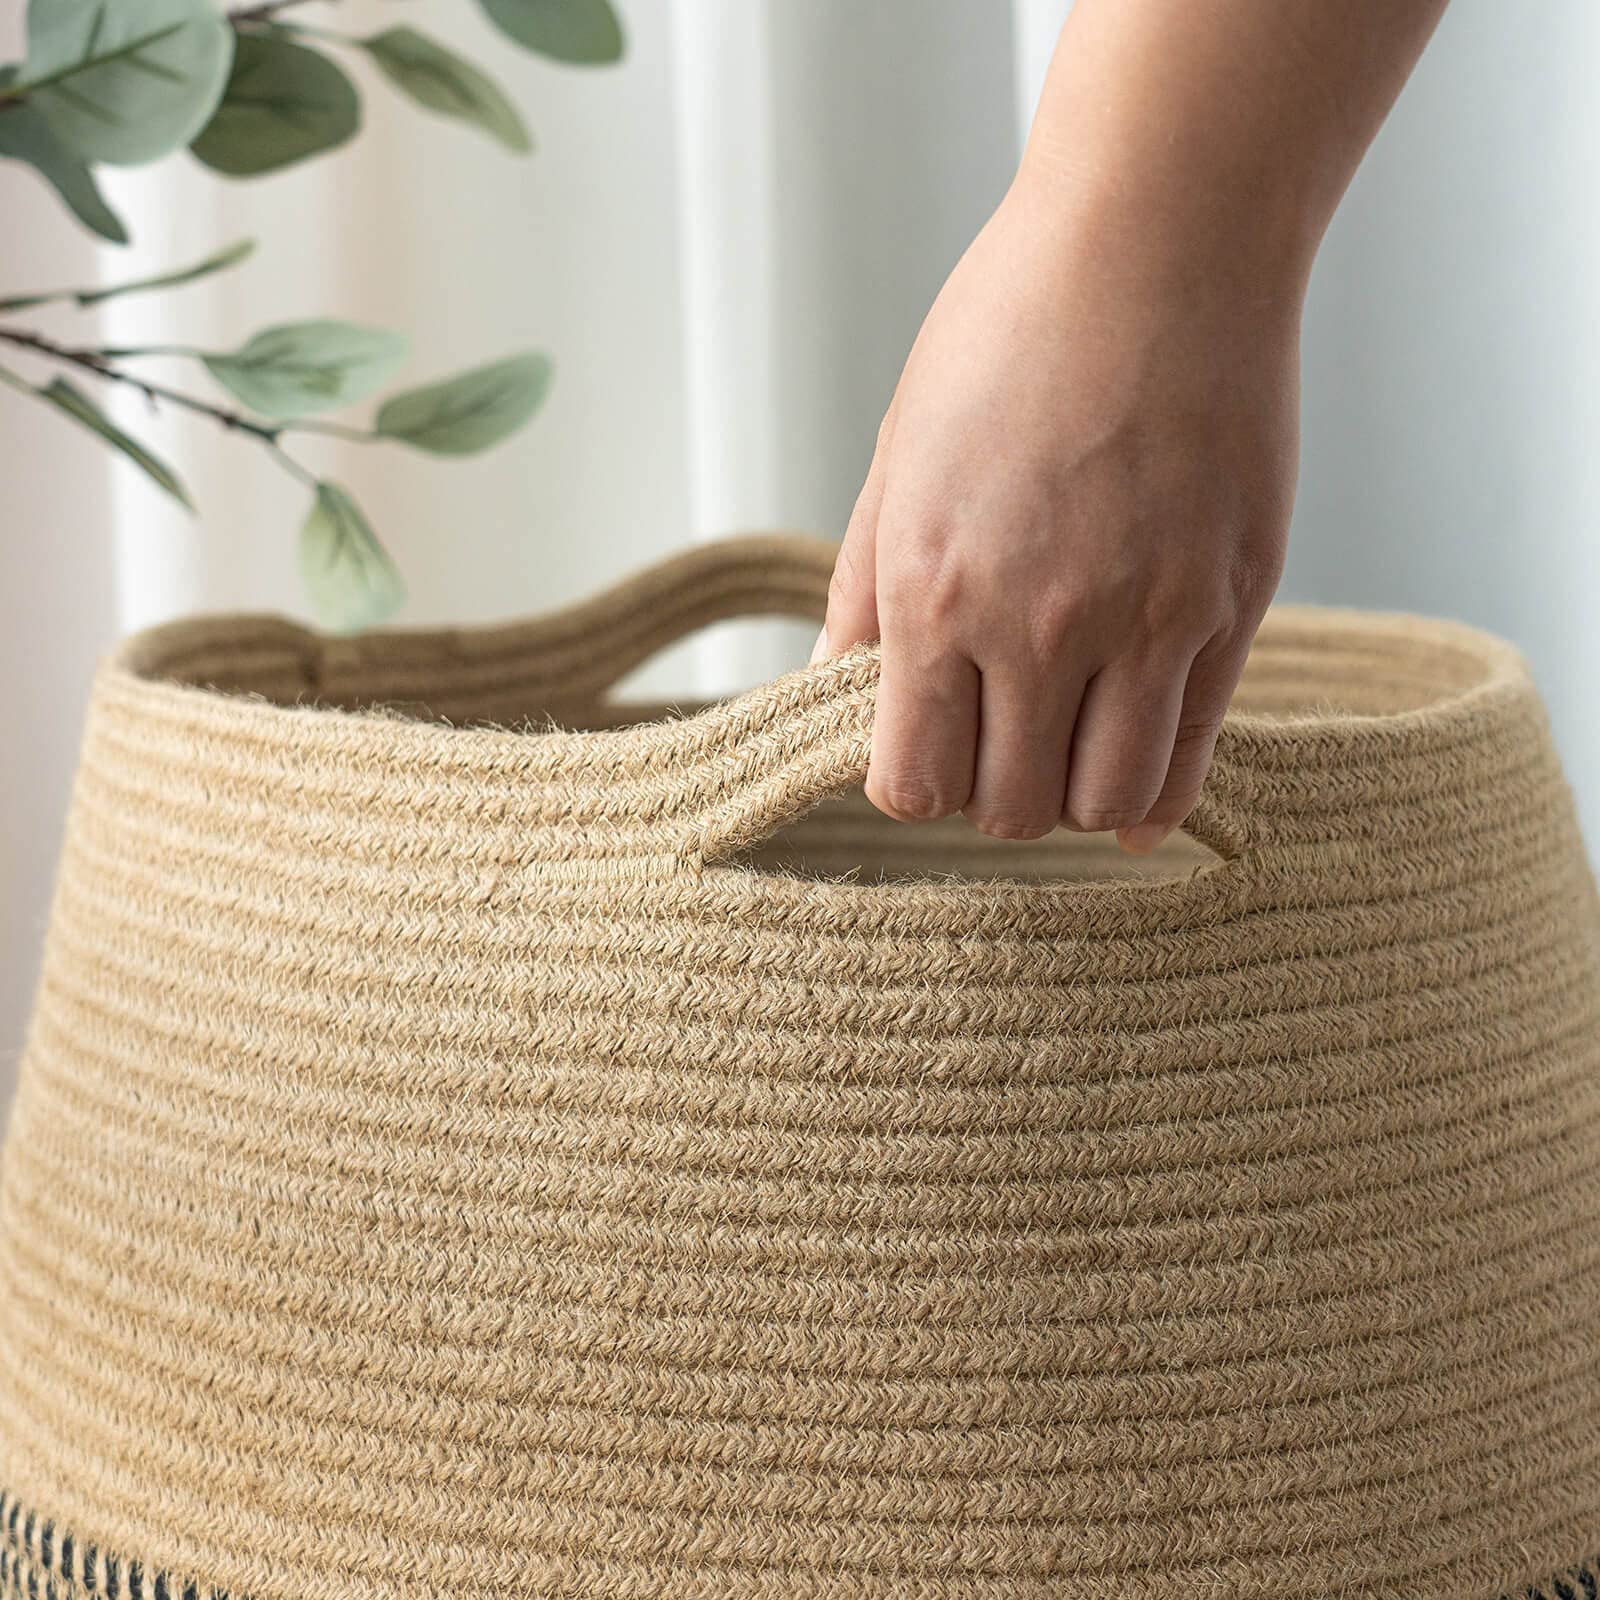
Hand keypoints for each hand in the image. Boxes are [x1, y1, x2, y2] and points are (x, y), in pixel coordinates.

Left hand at [817, 164, 1298, 851]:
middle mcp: (1041, 627)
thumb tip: (829, 689)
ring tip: (1069, 741)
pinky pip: (1193, 757)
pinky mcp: (1230, 605)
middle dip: (993, 793)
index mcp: (937, 594)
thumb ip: (864, 594)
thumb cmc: (1010, 332)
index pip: (914, 786)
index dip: (913, 783)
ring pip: (1107, 804)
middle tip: (999, 735)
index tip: (925, 745)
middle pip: (1011, 811)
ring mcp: (1147, 621)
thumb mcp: (900, 458)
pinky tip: (1137, 780)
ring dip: (1077, 796)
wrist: (1157, 237)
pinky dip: (1157, 793)